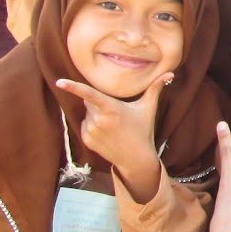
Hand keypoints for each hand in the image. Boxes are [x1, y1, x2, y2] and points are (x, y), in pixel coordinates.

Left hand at [56, 76, 166, 200]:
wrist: (136, 158)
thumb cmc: (143, 130)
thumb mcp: (148, 108)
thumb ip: (156, 88)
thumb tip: (170, 73)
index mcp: (112, 108)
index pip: (89, 94)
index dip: (73, 87)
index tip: (59, 82)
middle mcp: (99, 119)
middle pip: (89, 100)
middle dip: (98, 102)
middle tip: (115, 112)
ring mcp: (91, 130)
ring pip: (87, 113)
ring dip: (95, 114)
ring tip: (112, 125)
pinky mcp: (86, 139)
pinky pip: (84, 124)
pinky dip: (92, 125)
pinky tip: (106, 132)